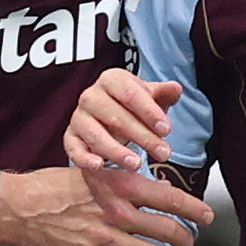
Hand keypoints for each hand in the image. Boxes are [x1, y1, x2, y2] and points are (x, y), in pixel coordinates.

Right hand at [0, 165, 210, 245]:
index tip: (208, 215)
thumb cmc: (52, 187)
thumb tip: (160, 189)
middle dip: (185, 238)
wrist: (16, 208)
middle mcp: (118, 212)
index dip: (195, 209)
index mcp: (121, 187)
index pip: (171, 199)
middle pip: (167, 228)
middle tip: (190, 242)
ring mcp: (104, 238)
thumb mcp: (94, 174)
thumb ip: (127, 183)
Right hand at [65, 68, 181, 172]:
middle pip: (116, 117)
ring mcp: (78, 117)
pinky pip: (74, 148)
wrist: (109, 117)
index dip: (149, 112)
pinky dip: (84, 158)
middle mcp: (91, 96)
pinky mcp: (70, 137)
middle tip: (164, 153)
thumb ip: (163, 94)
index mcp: (111, 80)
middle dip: (143, 137)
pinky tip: (99, 166)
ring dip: (117, 151)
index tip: (166, 130)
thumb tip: (176, 89)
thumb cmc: (133, 106)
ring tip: (137, 164)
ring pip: (96, 135)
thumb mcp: (151, 98)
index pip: (130, 94)